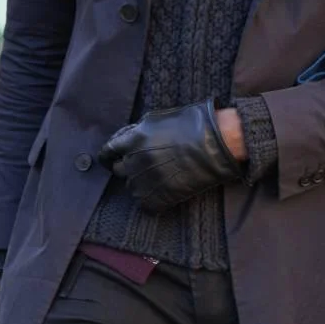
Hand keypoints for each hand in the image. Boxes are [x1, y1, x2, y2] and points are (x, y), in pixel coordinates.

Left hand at [97, 100, 243, 213]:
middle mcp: (134, 160)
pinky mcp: (159, 197)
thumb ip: (139, 130)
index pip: (107, 152)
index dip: (111, 156)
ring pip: (132, 188)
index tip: (115, 159)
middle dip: (129, 168)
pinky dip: (152, 202)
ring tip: (160, 179)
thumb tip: (129, 138)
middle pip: (119, 171)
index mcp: (132, 139)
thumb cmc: (194, 124)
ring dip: (142, 184)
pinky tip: (164, 194)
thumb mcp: (159, 118)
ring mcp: (146, 181)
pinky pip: (145, 206)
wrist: (217, 143)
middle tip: (147, 166)